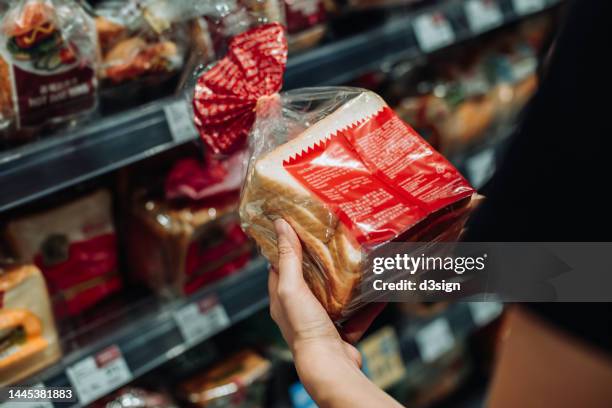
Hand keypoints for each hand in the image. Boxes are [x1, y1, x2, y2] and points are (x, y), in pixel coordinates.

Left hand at [269, 219, 385, 401]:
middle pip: (310, 280)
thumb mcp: (292, 287)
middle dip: (322, 262)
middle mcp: (300, 310)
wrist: (330, 365)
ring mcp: (322, 322)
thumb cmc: (305, 328)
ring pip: (336, 296)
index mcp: (283, 299)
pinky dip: (369, 304)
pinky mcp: (343, 332)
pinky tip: (380, 289)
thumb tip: (280, 225)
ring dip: (348, 282)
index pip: (280, 267)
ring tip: (359, 260)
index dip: (287, 246)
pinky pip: (358, 314)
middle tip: (334, 240)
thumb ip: (288, 257)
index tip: (299, 228)